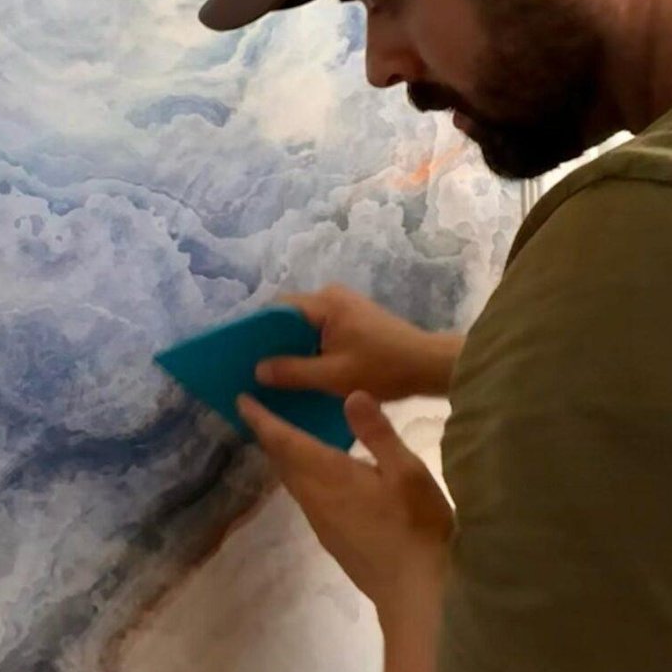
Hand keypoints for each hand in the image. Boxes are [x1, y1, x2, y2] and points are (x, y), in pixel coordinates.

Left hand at [237, 389, 453, 627]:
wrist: (416, 592)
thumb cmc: (417, 527)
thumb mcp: (407, 472)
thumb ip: (377, 433)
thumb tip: (351, 395)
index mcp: (330, 476)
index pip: (285, 442)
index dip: (262, 420)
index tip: (241, 402)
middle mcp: (316, 500)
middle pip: (283, 463)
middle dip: (269, 437)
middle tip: (260, 414)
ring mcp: (322, 524)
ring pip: (293, 484)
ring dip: (284, 460)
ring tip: (285, 440)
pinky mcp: (333, 542)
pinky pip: (307, 501)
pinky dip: (302, 480)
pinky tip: (318, 479)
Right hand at [255, 287, 459, 404]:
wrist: (430, 366)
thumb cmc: (383, 367)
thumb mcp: (333, 375)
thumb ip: (292, 371)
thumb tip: (258, 369)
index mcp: (325, 302)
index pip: (276, 309)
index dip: (256, 331)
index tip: (240, 354)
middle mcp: (332, 297)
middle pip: (289, 317)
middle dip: (272, 342)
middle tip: (253, 368)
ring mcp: (345, 307)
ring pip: (304, 326)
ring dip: (291, 347)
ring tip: (274, 374)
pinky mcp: (355, 320)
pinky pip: (320, 332)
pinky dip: (309, 349)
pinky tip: (302, 372)